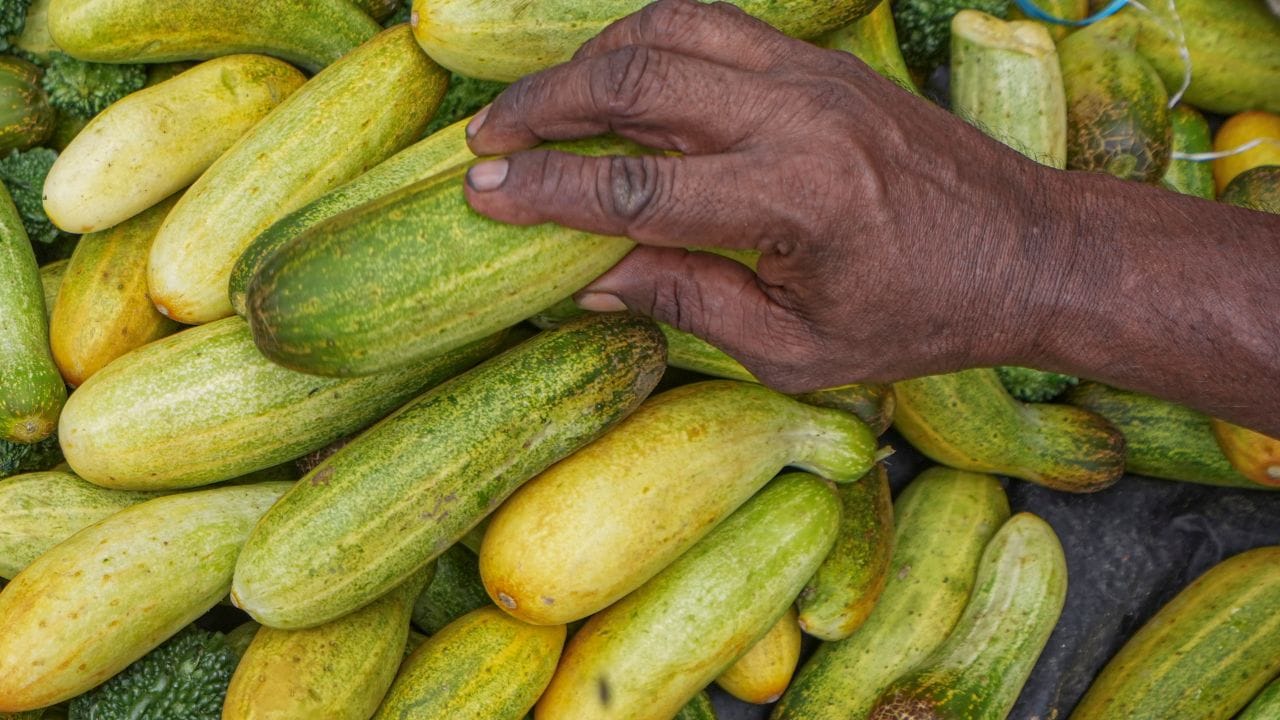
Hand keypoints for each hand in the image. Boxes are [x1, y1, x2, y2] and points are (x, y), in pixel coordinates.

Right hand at [462, 0, 1061, 392]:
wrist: (1027, 249)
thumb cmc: (921, 316)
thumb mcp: (799, 346)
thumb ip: (689, 303)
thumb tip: (591, 281)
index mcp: (792, 203)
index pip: (633, 187)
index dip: (545, 191)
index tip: (480, 192)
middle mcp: (796, 118)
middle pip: (635, 81)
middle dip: (543, 107)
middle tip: (485, 136)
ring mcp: (811, 76)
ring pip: (669, 30)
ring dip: (589, 59)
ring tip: (540, 104)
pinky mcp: (821, 60)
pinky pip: (714, 24)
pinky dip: (649, 38)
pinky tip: (618, 73)